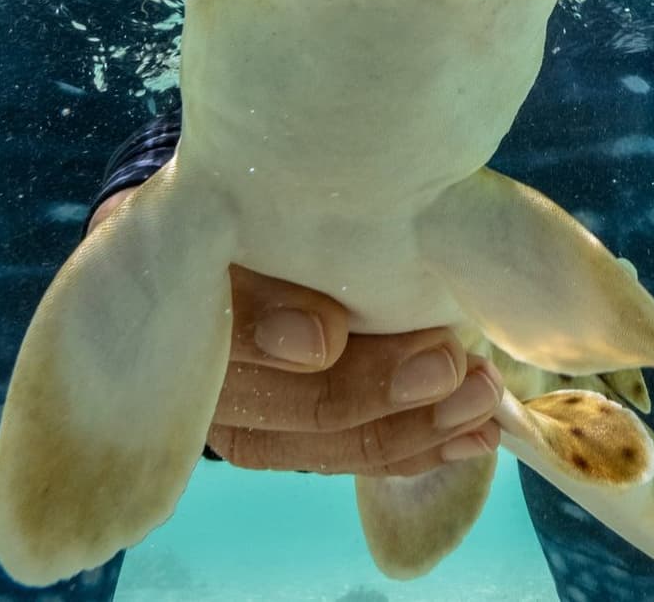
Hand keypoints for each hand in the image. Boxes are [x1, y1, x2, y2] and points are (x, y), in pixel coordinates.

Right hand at [91, 190, 502, 475]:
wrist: (224, 224)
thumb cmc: (245, 202)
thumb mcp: (250, 199)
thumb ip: (273, 244)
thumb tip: (318, 341)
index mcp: (172, 306)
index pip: (211, 332)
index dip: (267, 336)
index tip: (327, 336)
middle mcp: (194, 379)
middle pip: (280, 401)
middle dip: (373, 388)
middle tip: (449, 363)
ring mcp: (240, 414)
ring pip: (323, 441)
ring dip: (413, 425)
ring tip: (481, 400)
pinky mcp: (287, 434)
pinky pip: (350, 453)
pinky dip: (417, 444)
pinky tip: (474, 436)